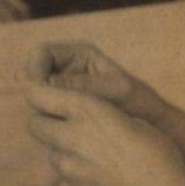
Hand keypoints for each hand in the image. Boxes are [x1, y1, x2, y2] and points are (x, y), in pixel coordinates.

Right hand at [18, 43, 168, 126]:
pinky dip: (44, 121)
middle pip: (33, 74)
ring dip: (38, 107)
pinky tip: (52, 131)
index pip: (43, 53)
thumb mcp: (113, 90)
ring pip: (36, 97)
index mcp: (80, 55)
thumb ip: (81, 85)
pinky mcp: (63, 114)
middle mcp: (67, 72)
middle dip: (32, 90)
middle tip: (36, 106)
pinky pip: (45, 114)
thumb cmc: (138, 103)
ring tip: (47, 120)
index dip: (33, 67)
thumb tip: (44, 84)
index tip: (35, 86)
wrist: (152, 127)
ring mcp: (63, 94)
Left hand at [26, 84, 184, 185]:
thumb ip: (100, 113)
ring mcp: (68, 166)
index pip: (37, 94)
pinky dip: (76, 172)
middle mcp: (70, 135)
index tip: (52, 98)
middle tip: (65, 125)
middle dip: (45, 122)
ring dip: (62, 149)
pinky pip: (66, 175)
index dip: (42, 95)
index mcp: (87, 109)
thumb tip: (87, 114)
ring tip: (90, 153)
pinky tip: (99, 175)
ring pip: (50, 152)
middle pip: (34, 124)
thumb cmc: (156, 152)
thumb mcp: (131, 117)